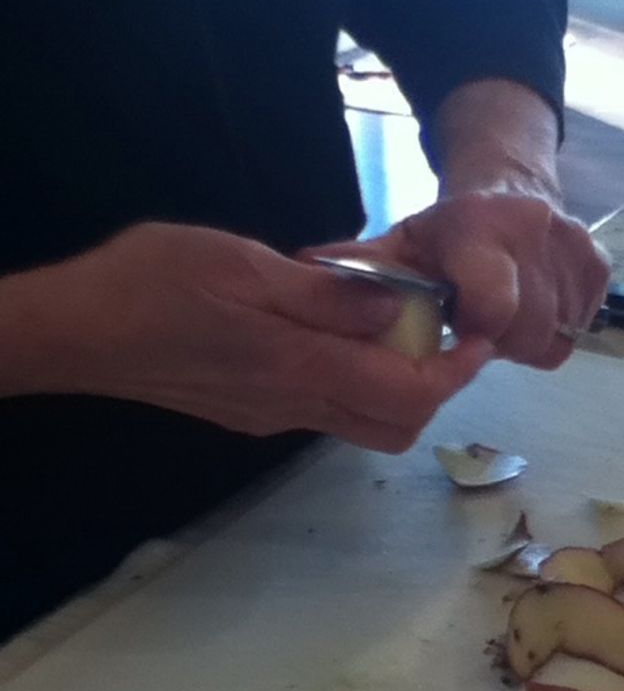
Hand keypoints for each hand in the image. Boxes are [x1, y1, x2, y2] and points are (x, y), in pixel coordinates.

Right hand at [0, 222, 491, 450]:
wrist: (77, 333)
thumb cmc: (150, 283)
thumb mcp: (243, 265)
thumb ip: (328, 295)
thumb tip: (402, 310)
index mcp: (297, 367)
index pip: (407, 394)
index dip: (455, 372)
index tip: (478, 338)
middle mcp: (292, 406)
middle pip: (395, 425)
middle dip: (434, 387)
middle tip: (441, 333)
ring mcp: (271, 417)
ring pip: (363, 424)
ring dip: (397, 387)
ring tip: (398, 328)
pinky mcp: (251, 414)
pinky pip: (326, 410)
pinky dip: (357, 382)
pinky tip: (339, 334)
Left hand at [317, 192, 609, 368]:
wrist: (509, 185)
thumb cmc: (445, 233)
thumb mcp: (401, 245)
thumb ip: (362, 268)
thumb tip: (306, 272)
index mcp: (479, 227)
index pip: (492, 304)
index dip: (475, 331)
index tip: (459, 329)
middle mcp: (536, 229)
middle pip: (525, 331)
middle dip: (499, 339)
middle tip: (476, 322)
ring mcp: (574, 247)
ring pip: (555, 336)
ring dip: (525, 338)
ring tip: (501, 313)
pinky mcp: (599, 267)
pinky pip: (579, 327)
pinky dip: (555, 327)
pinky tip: (531, 306)